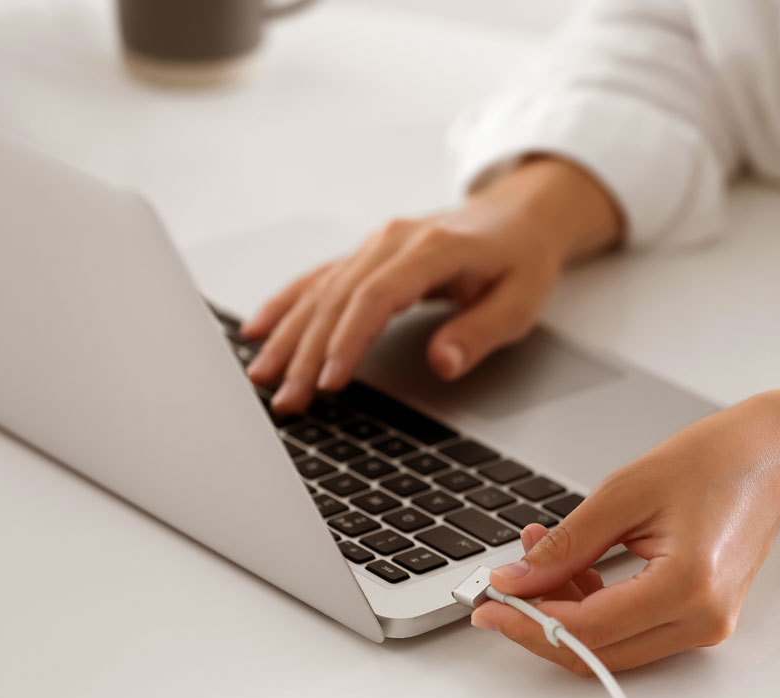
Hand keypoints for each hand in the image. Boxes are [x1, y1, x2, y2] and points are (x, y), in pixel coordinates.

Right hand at [242, 158, 621, 413]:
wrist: (519, 218)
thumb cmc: (521, 260)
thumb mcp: (519, 302)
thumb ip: (479, 333)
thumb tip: (442, 363)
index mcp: (431, 249)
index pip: (376, 297)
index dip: (349, 340)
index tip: (330, 380)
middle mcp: (393, 241)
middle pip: (338, 298)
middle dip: (306, 351)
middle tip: (286, 397)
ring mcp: (375, 245)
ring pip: (321, 291)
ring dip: (289, 335)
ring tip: (262, 377)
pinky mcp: (366, 256)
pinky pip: (318, 279)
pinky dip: (286, 305)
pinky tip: (258, 330)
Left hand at [471, 354, 779, 674]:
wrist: (771, 458)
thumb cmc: (716, 461)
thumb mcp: (625, 491)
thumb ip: (567, 545)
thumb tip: (518, 580)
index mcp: (687, 587)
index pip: (588, 630)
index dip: (530, 619)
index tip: (490, 603)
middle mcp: (702, 620)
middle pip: (597, 652)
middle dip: (539, 623)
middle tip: (499, 591)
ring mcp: (705, 625)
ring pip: (611, 646)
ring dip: (564, 612)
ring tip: (536, 556)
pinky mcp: (699, 617)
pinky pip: (631, 630)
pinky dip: (592, 606)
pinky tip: (571, 565)